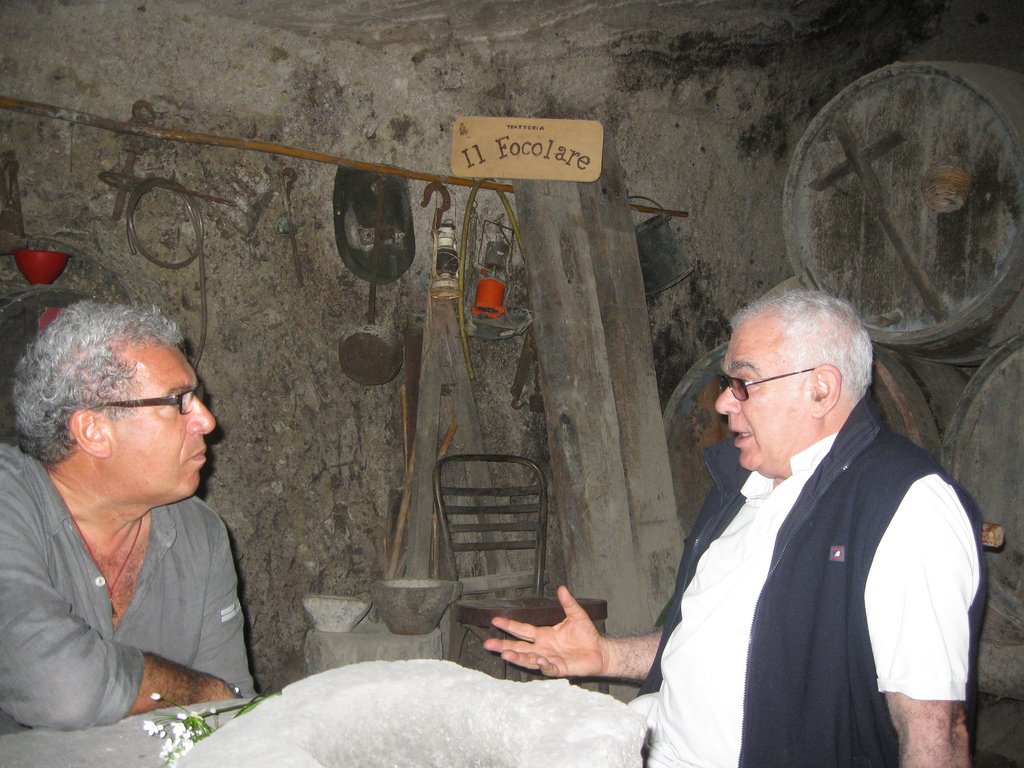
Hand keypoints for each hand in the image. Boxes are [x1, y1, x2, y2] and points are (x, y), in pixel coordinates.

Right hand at [483, 585, 607, 677]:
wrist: (600, 650)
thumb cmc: (587, 635)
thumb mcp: (577, 615)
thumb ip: (568, 603)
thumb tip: (562, 588)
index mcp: (544, 635)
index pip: (523, 630)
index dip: (509, 625)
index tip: (495, 619)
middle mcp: (543, 648)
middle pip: (519, 647)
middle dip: (503, 646)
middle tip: (488, 644)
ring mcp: (550, 659)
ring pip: (529, 659)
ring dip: (517, 657)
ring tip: (505, 654)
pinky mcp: (560, 668)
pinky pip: (549, 668)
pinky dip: (543, 665)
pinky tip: (538, 660)